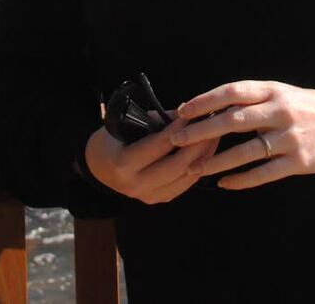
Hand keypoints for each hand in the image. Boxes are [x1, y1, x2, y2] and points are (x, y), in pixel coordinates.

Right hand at [83, 119, 216, 204]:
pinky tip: (207, 154)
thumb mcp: (126, 124)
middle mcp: (135, 184)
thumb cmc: (112, 139)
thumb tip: (187, 114)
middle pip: (176, 165)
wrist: (98, 167)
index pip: (159, 145)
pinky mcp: (157, 200)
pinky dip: (196, 168)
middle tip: (213, 126)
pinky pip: (183, 185)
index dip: (180, 129)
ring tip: (215, 138)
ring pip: (184, 178)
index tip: (196, 113)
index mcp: (124, 163)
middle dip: (198, 145)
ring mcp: (147, 196)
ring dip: (203, 157)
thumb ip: (157, 121)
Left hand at [169, 80, 314, 190]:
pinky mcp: (298, 162)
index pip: (233, 91)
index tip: (182, 110)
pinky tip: (224, 184)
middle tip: (177, 139)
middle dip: (203, 130)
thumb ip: (252, 99)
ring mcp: (290, 137)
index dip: (206, 100)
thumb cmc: (307, 107)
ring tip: (194, 169)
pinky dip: (242, 179)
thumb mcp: (282, 93)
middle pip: (234, 120)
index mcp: (273, 90)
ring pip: (246, 151)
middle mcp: (280, 111)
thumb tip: (211, 106)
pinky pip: (264, 173)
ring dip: (217, 161)